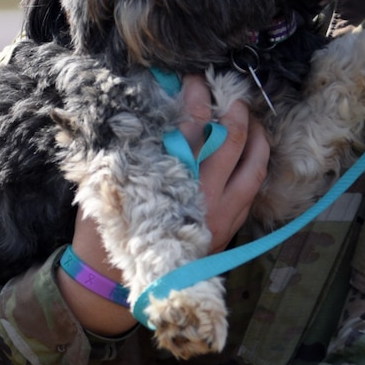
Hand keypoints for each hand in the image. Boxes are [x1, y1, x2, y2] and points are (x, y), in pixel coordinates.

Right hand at [54, 74, 270, 333]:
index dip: (197, 98)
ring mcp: (221, 215)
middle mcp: (202, 197)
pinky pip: (252, 191)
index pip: (193, 127)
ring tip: (251, 119)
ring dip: (256, 138)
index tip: (195, 80)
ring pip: (254, 167)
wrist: (115, 284)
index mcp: (170, 181)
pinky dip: (256, 167)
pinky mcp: (229, 229)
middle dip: (234, 112)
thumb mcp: (109, 185)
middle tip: (230, 94)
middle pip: (232, 142)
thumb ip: (132, 150)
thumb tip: (149, 110)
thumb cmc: (107, 230)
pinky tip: (251, 153)